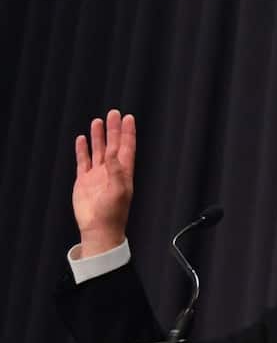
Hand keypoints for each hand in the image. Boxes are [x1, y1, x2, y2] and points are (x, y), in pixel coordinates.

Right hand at [72, 110, 136, 257]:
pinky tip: (82, 139)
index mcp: (123, 172)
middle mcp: (111, 171)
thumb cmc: (112, 213)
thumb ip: (116, 170)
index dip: (127, 133)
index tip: (128, 118)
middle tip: (113, 113)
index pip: (126, 147)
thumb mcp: (118, 190)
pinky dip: (83, 150)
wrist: (98, 229)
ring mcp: (97, 175)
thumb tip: (114, 152)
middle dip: (113, 129)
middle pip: (113, 145)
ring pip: (98, 150)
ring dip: (98, 136)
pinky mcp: (84, 181)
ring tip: (97, 121)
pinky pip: (83, 161)